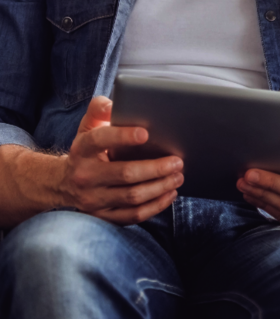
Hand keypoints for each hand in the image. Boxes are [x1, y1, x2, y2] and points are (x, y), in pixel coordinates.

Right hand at [58, 96, 183, 223]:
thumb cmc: (87, 149)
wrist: (63, 183)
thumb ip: (99, 110)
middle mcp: (86, 176)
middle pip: (125, 174)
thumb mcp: (88, 126)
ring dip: (160, 187)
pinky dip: (155, 206)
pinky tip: (170, 194)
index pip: (100, 140)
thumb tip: (112, 102)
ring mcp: (93, 199)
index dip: (123, 136)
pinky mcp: (103, 216)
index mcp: (83, 150)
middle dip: (155, 168)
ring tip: (178, 176)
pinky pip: (132, 215)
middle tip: (178, 161)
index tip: (146, 133)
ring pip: (132, 197)